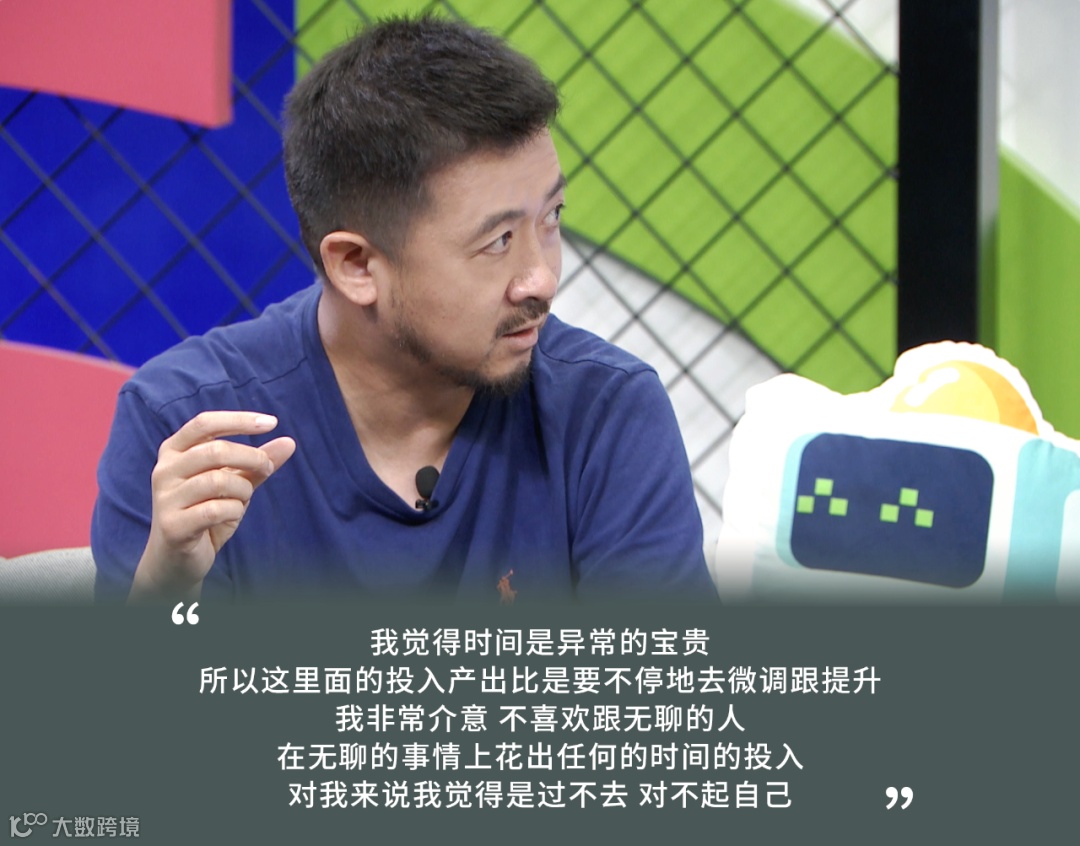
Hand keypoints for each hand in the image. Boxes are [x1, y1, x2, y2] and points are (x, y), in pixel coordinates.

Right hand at [128, 411, 295, 600]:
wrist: (177, 559)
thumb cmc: (207, 513)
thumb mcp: (235, 484)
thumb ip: (257, 464)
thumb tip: (289, 442)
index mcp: (174, 451)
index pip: (204, 423)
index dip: (238, 420)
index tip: (272, 422)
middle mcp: (164, 470)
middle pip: (215, 450)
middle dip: (252, 458)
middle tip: (267, 468)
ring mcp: (165, 498)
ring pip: (218, 481)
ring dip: (243, 491)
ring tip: (242, 500)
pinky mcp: (172, 525)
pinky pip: (215, 510)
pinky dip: (233, 511)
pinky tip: (231, 517)